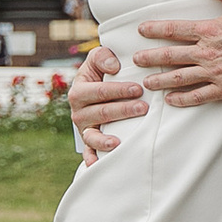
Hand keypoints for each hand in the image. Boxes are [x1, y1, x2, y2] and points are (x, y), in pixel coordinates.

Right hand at [68, 42, 147, 160]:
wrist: (95, 88)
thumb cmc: (101, 72)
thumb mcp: (98, 58)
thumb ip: (102, 56)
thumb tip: (114, 67)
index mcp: (79, 90)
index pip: (98, 91)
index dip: (117, 90)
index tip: (138, 89)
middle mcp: (78, 111)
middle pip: (100, 113)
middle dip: (123, 111)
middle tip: (143, 107)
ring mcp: (84, 129)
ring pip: (94, 135)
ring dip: (107, 139)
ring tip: (121, 141)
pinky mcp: (88, 142)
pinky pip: (88, 153)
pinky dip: (92, 160)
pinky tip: (99, 165)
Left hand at [131, 0, 221, 107]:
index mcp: (209, 30)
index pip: (174, 29)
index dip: (154, 30)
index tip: (142, 31)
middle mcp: (206, 52)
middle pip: (170, 55)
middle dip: (150, 58)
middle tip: (137, 60)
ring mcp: (214, 72)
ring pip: (179, 77)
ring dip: (160, 80)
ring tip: (147, 83)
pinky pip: (198, 96)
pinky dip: (182, 98)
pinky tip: (171, 99)